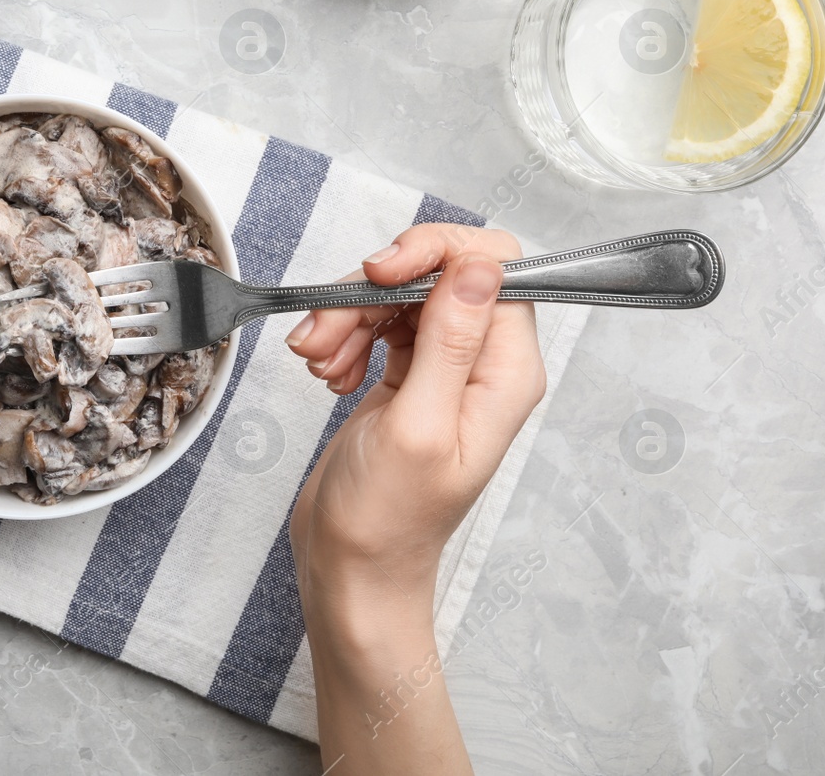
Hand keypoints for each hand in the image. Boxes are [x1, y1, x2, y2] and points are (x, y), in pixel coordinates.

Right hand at [283, 224, 545, 774]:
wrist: (352, 570)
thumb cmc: (387, 519)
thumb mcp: (418, 425)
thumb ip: (450, 340)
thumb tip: (480, 265)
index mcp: (506, 373)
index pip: (494, 268)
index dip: (434, 255)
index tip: (379, 274)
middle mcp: (482, 364)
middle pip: (437, 274)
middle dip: (372, 291)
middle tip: (328, 329)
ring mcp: (442, 367)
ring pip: (398, 297)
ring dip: (347, 316)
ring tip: (317, 361)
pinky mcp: (406, 375)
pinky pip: (376, 324)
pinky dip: (343, 336)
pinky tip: (325, 371)